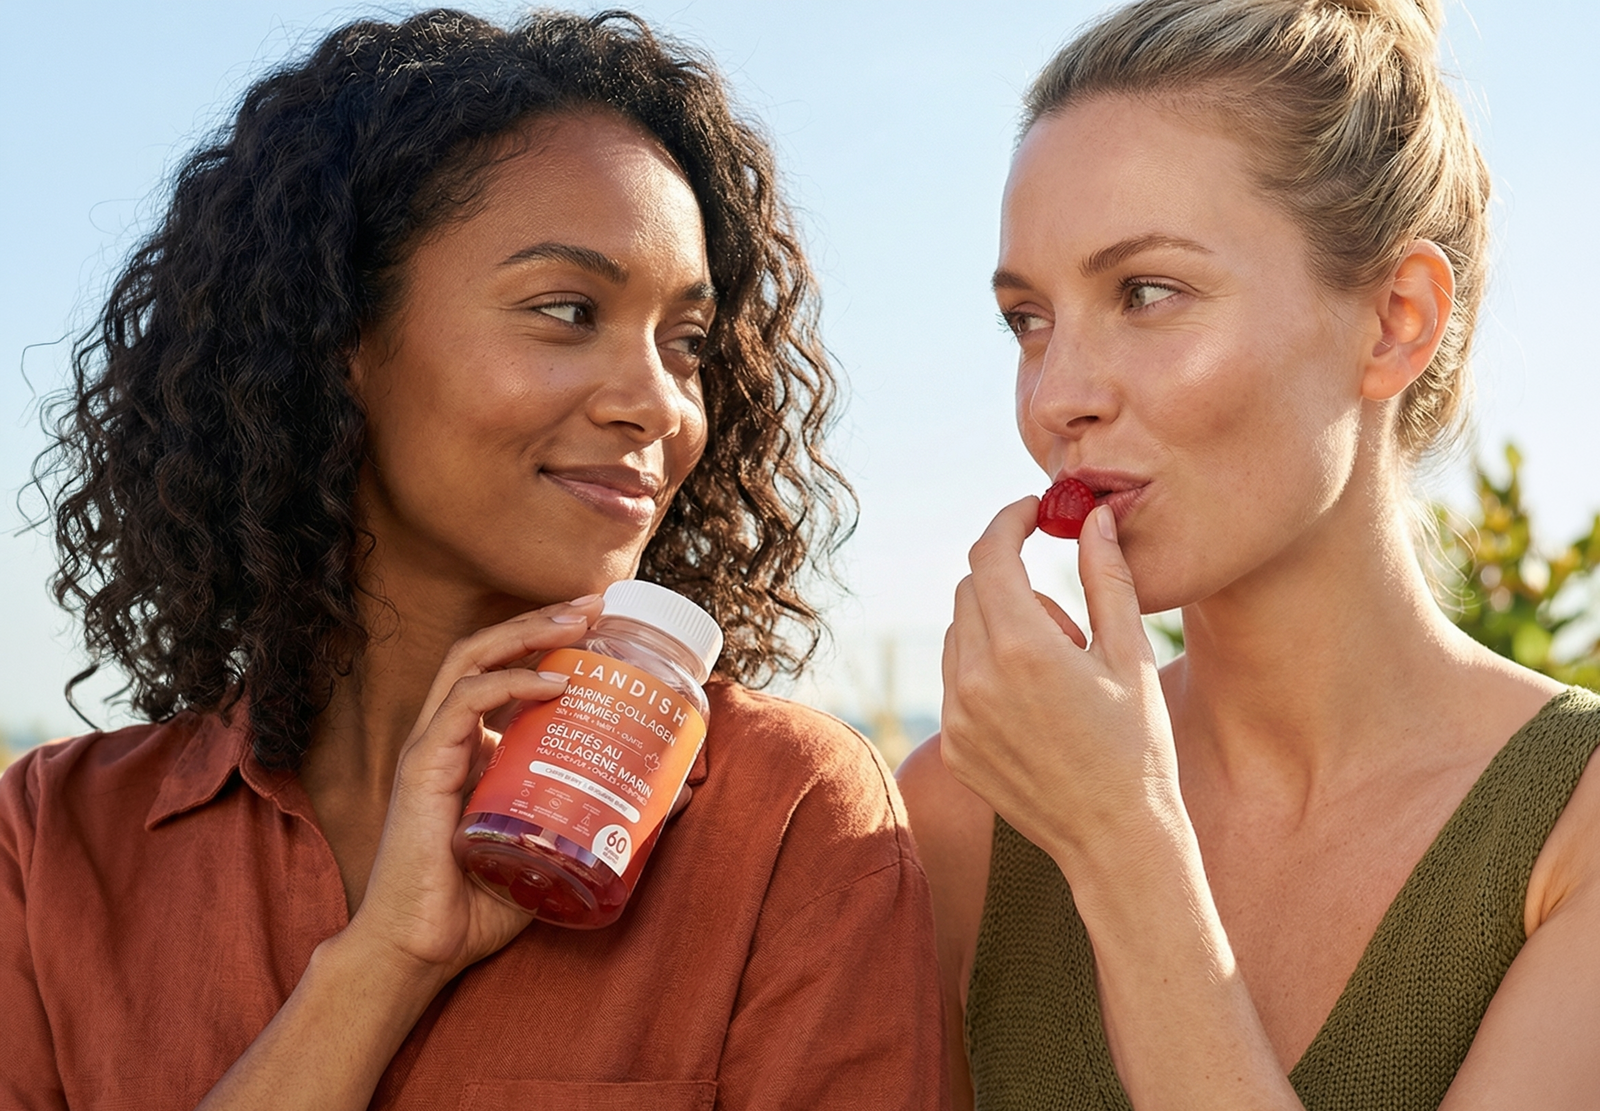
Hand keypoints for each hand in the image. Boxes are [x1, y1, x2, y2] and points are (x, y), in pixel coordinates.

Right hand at [343, 596, 603, 984]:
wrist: (421, 951)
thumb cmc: (481, 904)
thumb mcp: (557, 849)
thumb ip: (608, 818)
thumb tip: (679, 792)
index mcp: (472, 748)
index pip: (504, 672)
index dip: (547, 642)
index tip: (602, 626)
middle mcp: (449, 737)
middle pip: (489, 651)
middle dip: (544, 620)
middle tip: (598, 605)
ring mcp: (431, 747)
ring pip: (472, 660)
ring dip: (527, 633)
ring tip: (578, 623)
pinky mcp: (422, 767)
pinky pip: (463, 703)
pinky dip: (509, 684)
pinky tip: (552, 684)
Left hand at [939, 498, 1182, 875]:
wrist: (1117, 841)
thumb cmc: (1138, 746)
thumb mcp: (1129, 655)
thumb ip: (1105, 578)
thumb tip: (1092, 519)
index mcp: (1022, 650)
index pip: (990, 555)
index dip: (1009, 522)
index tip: (1032, 514)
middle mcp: (975, 680)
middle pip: (971, 589)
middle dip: (1011, 580)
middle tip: (1068, 620)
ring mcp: (956, 717)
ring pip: (959, 633)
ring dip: (998, 626)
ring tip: (1058, 670)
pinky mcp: (953, 746)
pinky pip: (955, 679)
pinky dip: (985, 669)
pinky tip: (1036, 705)